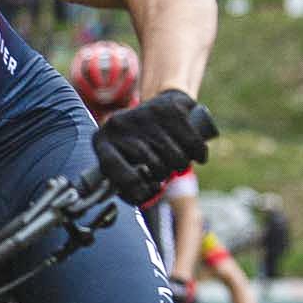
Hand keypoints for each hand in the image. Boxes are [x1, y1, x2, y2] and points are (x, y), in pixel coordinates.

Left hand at [92, 94, 216, 205]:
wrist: (160, 104)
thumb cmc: (139, 143)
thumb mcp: (123, 158)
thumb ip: (123, 181)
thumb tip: (138, 198)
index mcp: (103, 141)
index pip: (111, 165)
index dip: (129, 183)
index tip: (144, 193)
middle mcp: (119, 124)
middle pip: (150, 163)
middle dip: (163, 174)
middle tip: (166, 173)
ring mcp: (144, 114)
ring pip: (173, 154)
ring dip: (182, 166)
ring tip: (180, 164)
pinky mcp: (169, 108)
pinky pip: (191, 140)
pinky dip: (199, 153)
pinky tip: (200, 157)